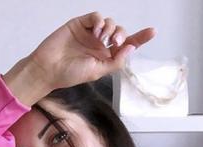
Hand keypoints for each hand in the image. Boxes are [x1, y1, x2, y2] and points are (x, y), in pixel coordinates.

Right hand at [29, 12, 156, 89]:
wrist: (49, 68)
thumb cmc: (71, 74)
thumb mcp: (98, 71)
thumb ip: (116, 61)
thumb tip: (131, 48)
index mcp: (106, 57)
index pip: (126, 46)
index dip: (140, 38)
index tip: (152, 32)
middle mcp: (100, 44)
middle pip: (120, 32)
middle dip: (122, 35)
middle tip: (115, 43)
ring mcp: (90, 34)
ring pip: (110, 23)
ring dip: (111, 29)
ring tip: (102, 39)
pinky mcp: (80, 24)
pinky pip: (96, 17)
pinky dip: (99, 21)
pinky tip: (95, 31)